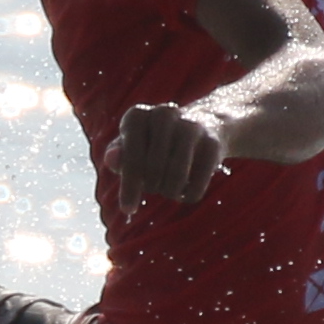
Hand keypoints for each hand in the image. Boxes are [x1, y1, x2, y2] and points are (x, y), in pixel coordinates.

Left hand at [107, 99, 229, 213]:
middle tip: (154, 185)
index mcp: (137, 115)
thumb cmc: (155, 143)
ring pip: (176, 179)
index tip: (128, 210)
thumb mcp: (132, 148)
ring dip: (170, 192)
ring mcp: (190, 126)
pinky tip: (186, 187)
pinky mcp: (213, 143)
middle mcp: (163, 114)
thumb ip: (118, 157)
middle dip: (151, 187)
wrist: (205, 124)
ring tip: (169, 187)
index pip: (130, 158)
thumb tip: (111, 159)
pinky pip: (196, 186)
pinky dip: (188, 195)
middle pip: (152, 171)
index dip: (129, 187)